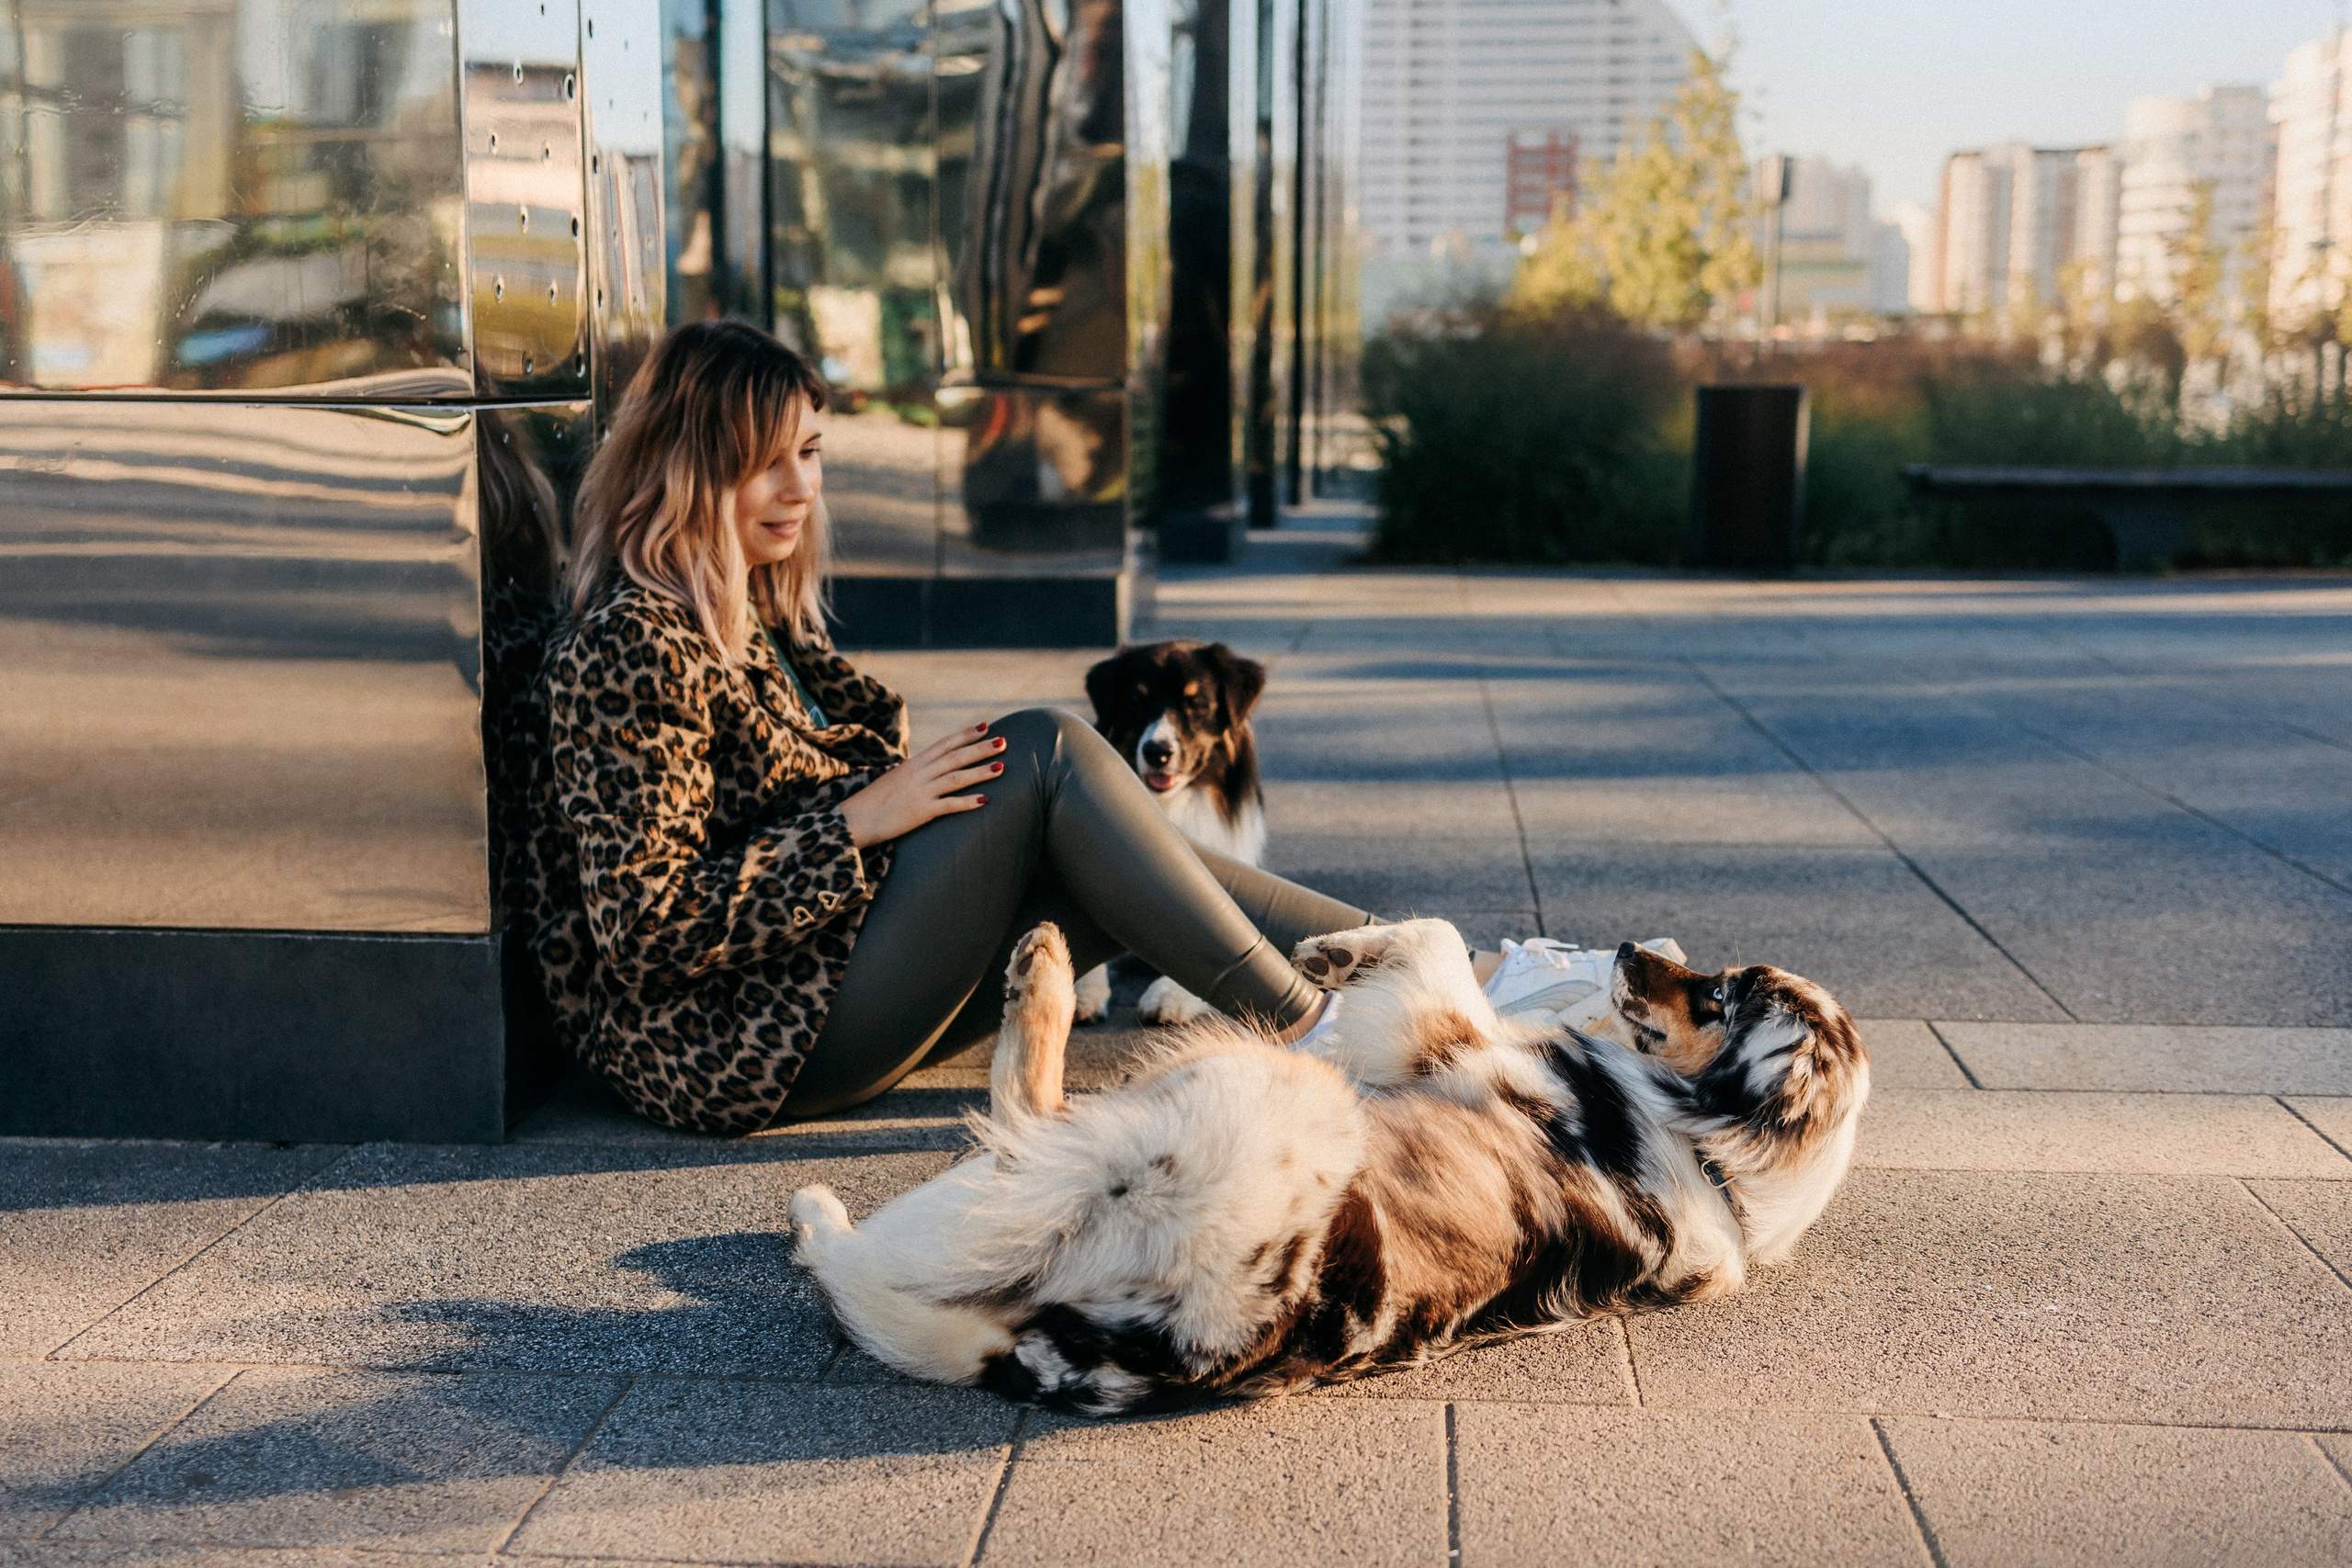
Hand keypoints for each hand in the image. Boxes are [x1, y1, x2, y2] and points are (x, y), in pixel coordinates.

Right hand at [839, 722, 1005, 846]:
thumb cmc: (873, 802)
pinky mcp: (920, 811)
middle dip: (981, 748)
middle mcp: (918, 773)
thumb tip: (932, 770)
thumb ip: (915, 774)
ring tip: (1001, 767)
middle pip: (955, 757)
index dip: (966, 734)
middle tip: (1004, 741)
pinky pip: (948, 805)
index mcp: (913, 764)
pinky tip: (985, 800)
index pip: (944, 744)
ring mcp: (920, 791)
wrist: (854, 820)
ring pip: (956, 777)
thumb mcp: (895, 780)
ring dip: (980, 772)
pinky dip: (967, 802)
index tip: (986, 726)